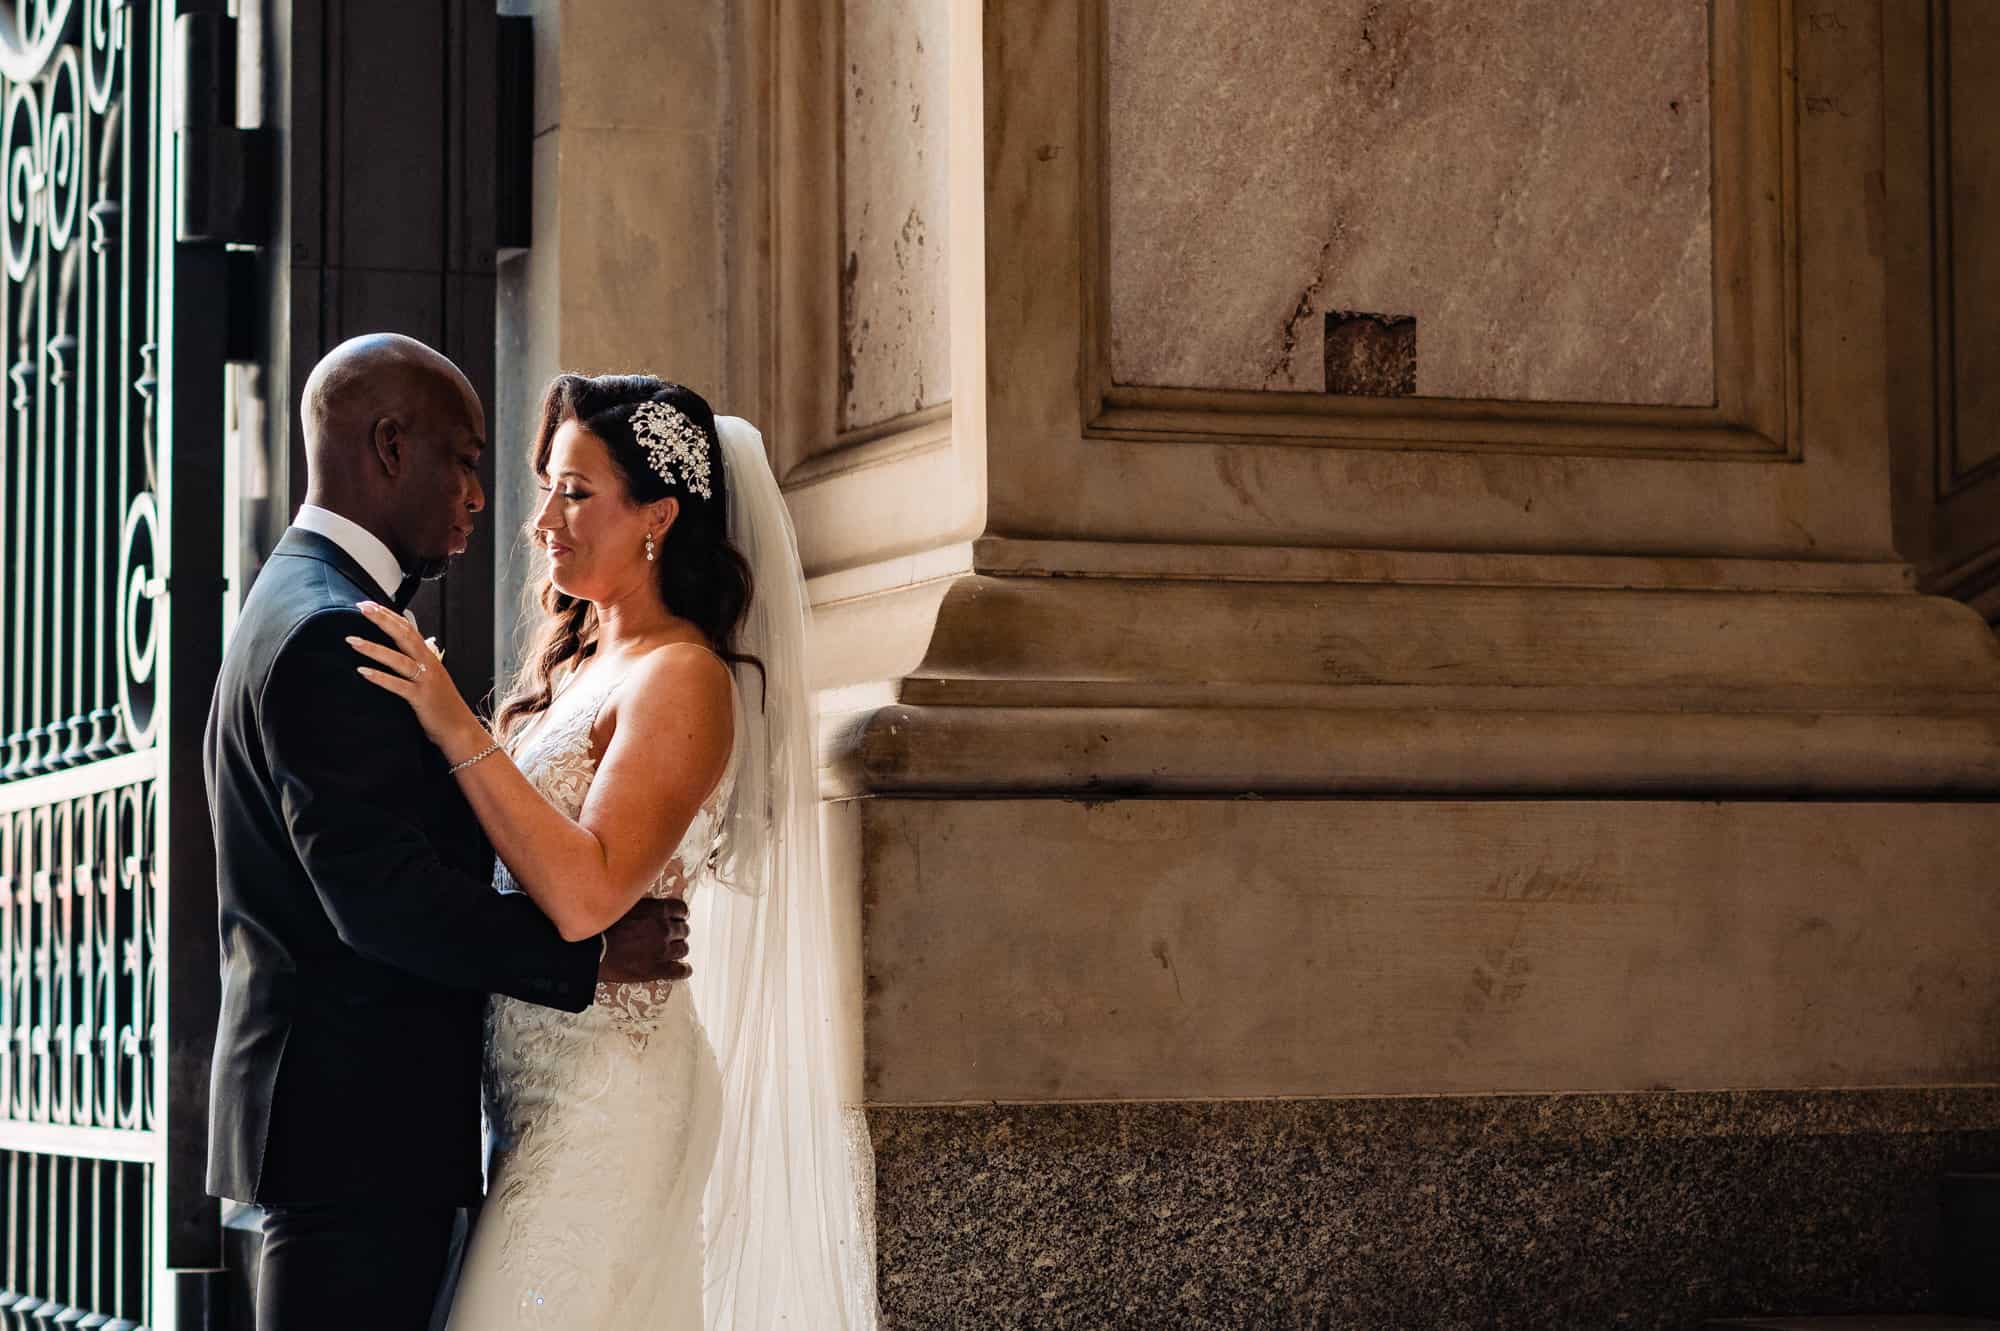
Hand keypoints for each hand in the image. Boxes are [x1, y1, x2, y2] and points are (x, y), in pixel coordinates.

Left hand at [348, 602, 485, 756]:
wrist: (459, 729)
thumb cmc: (444, 705)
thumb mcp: (434, 677)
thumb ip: (423, 660)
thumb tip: (416, 643)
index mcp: (430, 658)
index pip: (408, 629)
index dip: (389, 615)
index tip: (370, 605)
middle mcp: (429, 665)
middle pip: (404, 636)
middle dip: (382, 621)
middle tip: (361, 608)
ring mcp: (425, 681)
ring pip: (398, 659)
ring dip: (374, 649)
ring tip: (352, 640)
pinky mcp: (420, 698)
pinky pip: (398, 685)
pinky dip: (380, 677)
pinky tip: (362, 672)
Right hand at [599, 896, 691, 984]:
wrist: (593, 951)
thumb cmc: (602, 928)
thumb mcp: (624, 905)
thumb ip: (642, 906)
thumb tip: (644, 905)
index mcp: (657, 910)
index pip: (680, 910)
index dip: (678, 915)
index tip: (675, 918)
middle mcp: (664, 928)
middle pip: (683, 930)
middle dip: (677, 933)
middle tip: (669, 936)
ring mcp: (662, 950)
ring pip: (683, 949)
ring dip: (678, 949)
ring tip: (672, 952)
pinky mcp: (657, 969)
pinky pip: (680, 970)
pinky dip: (683, 969)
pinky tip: (682, 969)